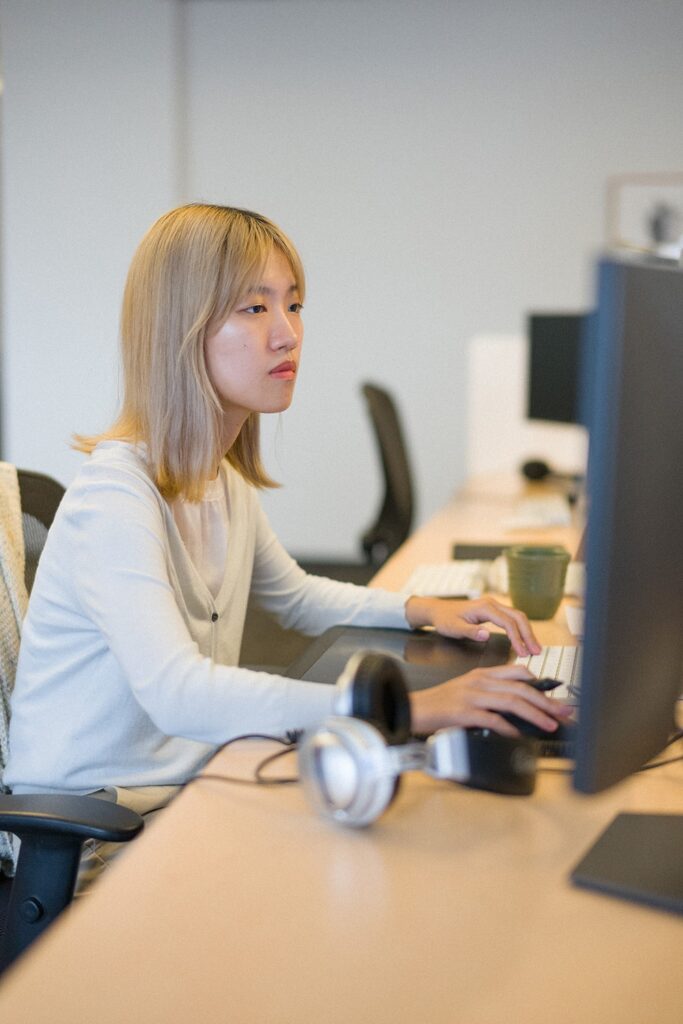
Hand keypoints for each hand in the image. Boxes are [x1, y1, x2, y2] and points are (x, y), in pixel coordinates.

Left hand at [405, 595, 540, 657]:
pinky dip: (521, 629)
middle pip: (518, 617)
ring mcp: (493, 605)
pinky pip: (512, 618)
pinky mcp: (493, 610)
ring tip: (534, 648)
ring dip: (527, 631)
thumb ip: (470, 632)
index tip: (523, 653)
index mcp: (484, 607)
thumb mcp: (453, 628)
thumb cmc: (444, 619)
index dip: (517, 638)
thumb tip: (486, 635)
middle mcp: (492, 603)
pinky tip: (524, 640)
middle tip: (536, 651)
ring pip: (517, 616)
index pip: (508, 622)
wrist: (437, 610)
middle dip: (529, 634)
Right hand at [408, 663, 574, 736]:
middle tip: (563, 712)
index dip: (540, 684)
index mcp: (482, 674)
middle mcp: (480, 681)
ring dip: (535, 714)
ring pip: (512, 701)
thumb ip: (490, 693)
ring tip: (550, 724)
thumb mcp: (467, 690)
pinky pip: (493, 719)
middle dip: (546, 700)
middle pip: (521, 688)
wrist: (413, 708)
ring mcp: (472, 696)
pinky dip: (509, 728)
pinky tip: (518, 735)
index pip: (518, 672)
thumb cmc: (440, 703)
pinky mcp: (464, 712)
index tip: (555, 696)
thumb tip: (516, 708)